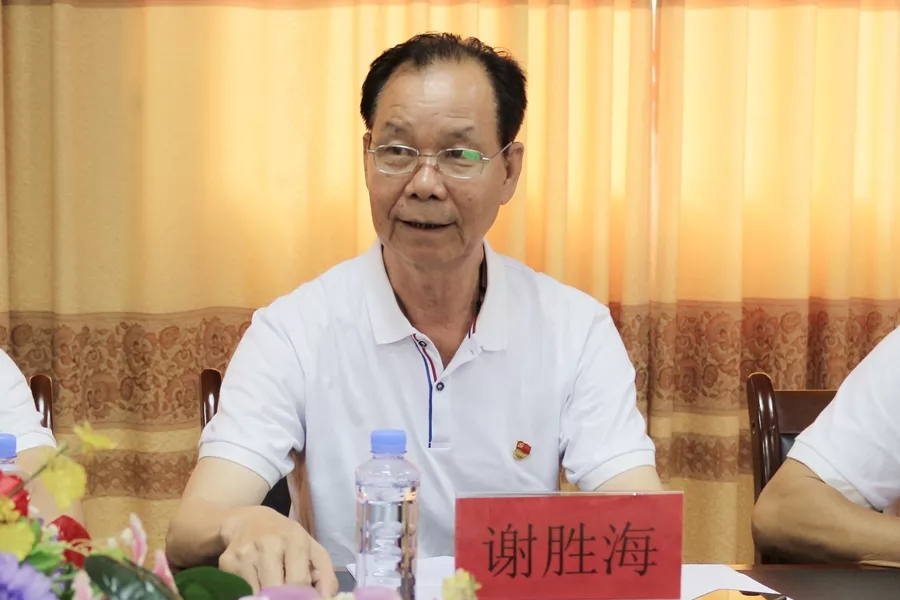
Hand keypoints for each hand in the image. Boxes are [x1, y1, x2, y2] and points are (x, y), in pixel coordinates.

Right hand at [218, 505, 337, 594]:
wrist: (248, 521)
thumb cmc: (286, 539)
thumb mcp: (311, 548)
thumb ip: (325, 574)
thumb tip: (327, 599)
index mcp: (294, 539)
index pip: (299, 582)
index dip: (301, 597)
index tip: (301, 599)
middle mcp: (269, 545)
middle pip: (276, 590)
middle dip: (282, 599)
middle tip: (284, 597)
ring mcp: (246, 554)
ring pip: (257, 594)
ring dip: (264, 597)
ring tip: (271, 591)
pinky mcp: (227, 563)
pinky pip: (240, 590)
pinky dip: (248, 593)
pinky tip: (255, 585)